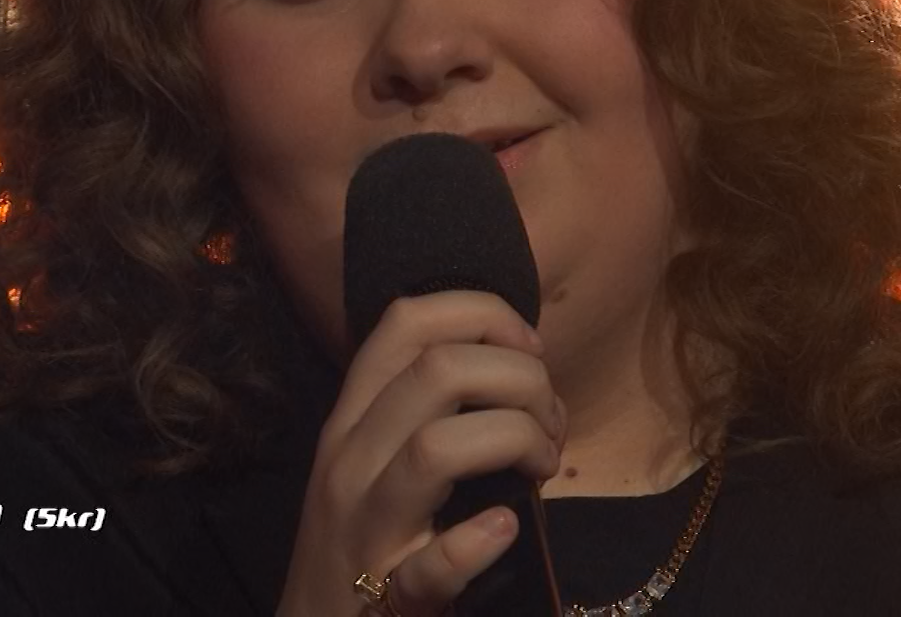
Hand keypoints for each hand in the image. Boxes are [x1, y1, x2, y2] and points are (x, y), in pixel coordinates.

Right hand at [276, 292, 565, 616]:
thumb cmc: (364, 541)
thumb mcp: (373, 459)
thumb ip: (427, 409)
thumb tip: (519, 364)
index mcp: (352, 419)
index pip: (404, 323)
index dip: (481, 313)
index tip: (529, 346)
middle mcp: (350, 461)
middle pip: (437, 371)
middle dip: (520, 377)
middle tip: (549, 422)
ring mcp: (365, 530)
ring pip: (435, 447)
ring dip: (515, 440)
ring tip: (542, 465)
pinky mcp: (387, 599)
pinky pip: (433, 565)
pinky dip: (477, 543)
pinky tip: (505, 528)